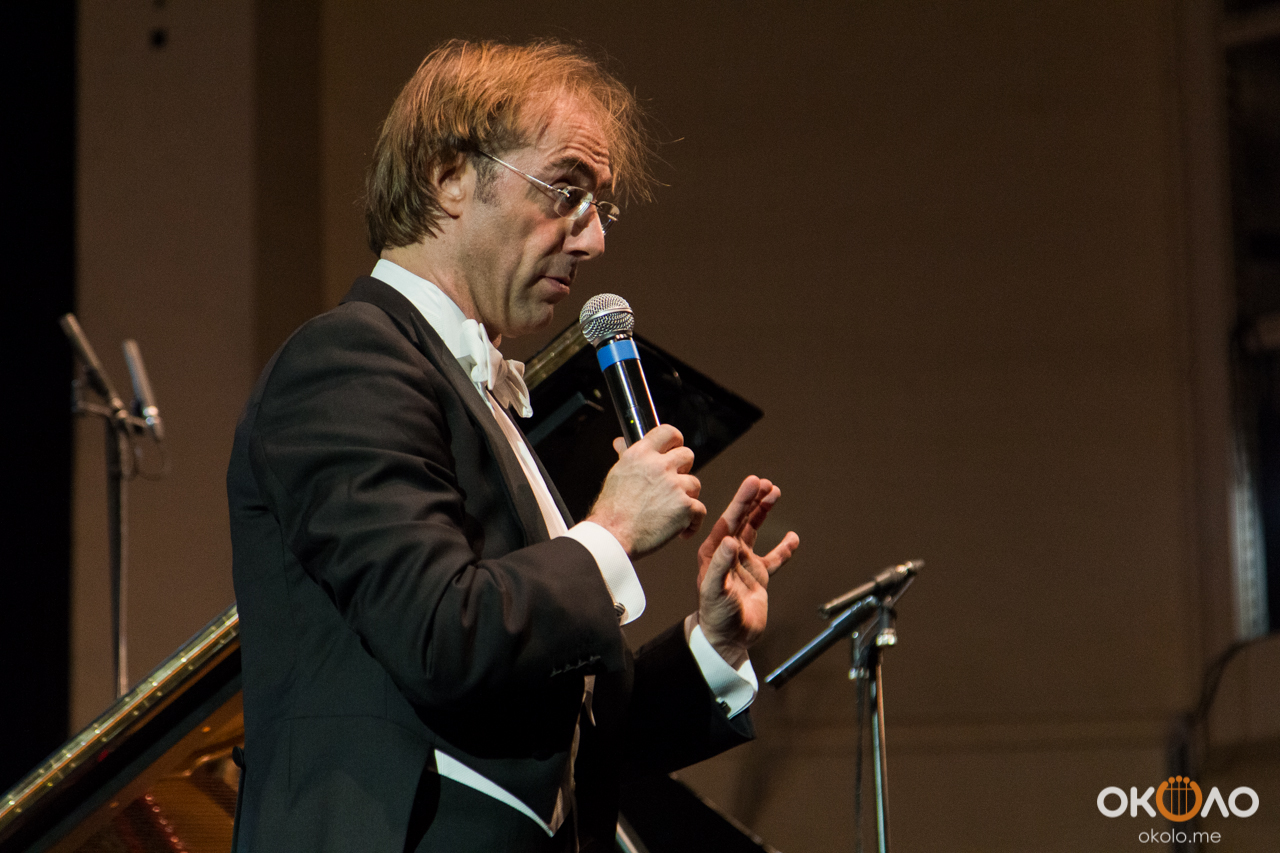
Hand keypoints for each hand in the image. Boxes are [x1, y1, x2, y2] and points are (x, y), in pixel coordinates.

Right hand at [587, 424, 706, 558]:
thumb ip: (625, 456)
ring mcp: (675, 486)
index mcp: (641, 454)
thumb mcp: (616, 474)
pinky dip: (692, 522)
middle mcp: (659, 466)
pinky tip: (679, 531)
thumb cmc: (611, 510)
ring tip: (671, 512)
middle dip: (683, 470)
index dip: (675, 441)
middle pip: (688, 455)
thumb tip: (621, 441)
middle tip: (672, 485)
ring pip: (695, 484)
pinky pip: (700, 510)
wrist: (613, 536)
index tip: (674, 449)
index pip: (668, 432)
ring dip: (687, 497)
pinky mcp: (685, 507)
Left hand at [696, 476, 798, 666]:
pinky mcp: (757, 577)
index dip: (741, 501)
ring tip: (775, 493)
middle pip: (742, 520)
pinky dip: (783, 549)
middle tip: (766, 483)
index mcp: (713, 553)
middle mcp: (727, 554)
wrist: (728, 640)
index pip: (729, 520)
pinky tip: (793, 538)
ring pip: (755, 531)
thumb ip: (720, 565)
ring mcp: (743, 563)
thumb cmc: (715, 616)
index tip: (753, 483)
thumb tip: (729, 539)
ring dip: (763, 513)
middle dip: (753, 500)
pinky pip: (773, 559)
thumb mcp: (715, 590)